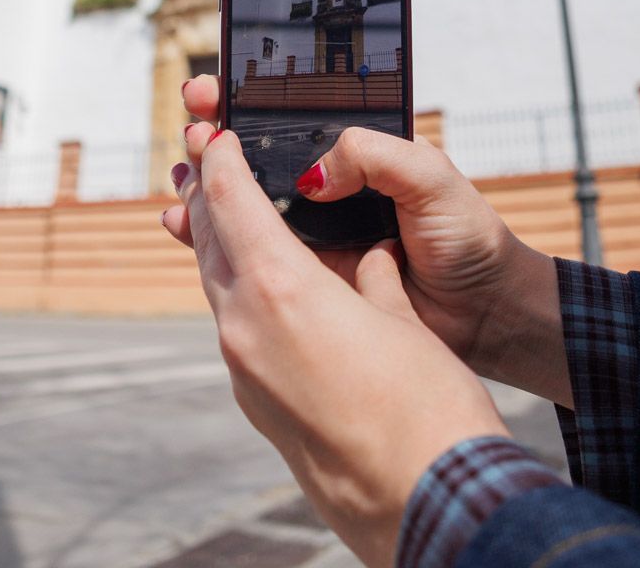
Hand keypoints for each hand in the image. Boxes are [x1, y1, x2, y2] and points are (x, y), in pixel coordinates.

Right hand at [166, 76, 569, 405]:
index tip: (214, 90)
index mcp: (356, 156)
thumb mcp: (430, 176)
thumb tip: (312, 173)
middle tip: (190, 126)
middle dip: (212, 138)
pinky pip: (249, 254)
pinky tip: (183, 223)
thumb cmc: (468, 237)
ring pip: (242, 205)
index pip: (291, 118)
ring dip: (203, 187)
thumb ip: (374, 157)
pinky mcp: (305, 279)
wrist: (487, 311)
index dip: (247, 101)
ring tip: (180, 174)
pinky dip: (210, 238)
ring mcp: (312, 236)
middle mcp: (327, 191)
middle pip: (255, 159)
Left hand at [170, 124, 508, 566]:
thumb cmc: (429, 406)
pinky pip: (236, 330)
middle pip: (211, 243)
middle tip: (210, 163)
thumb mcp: (401, 317)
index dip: (222, 160)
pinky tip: (265, 292)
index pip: (232, 201)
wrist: (429, 504)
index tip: (217, 135)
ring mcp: (244, 372)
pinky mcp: (257, 406)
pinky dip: (241, 296)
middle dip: (211, 198)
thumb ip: (370, 278)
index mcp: (281, 290)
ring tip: (231, 218)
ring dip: (222, 249)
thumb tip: (363, 264)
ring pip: (219, 289)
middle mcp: (245, 328)